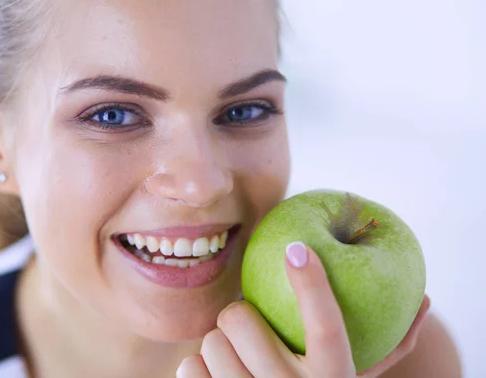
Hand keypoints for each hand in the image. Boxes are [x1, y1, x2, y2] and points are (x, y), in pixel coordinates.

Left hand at [177, 242, 430, 377]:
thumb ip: (388, 346)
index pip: (327, 325)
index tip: (297, 247)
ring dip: (220, 343)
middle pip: (241, 318)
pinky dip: (197, 367)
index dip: (312, 283)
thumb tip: (424, 301)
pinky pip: (189, 367)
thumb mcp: (356, 377)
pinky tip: (215, 377)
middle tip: (248, 322)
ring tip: (236, 356)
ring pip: (211, 340)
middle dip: (240, 314)